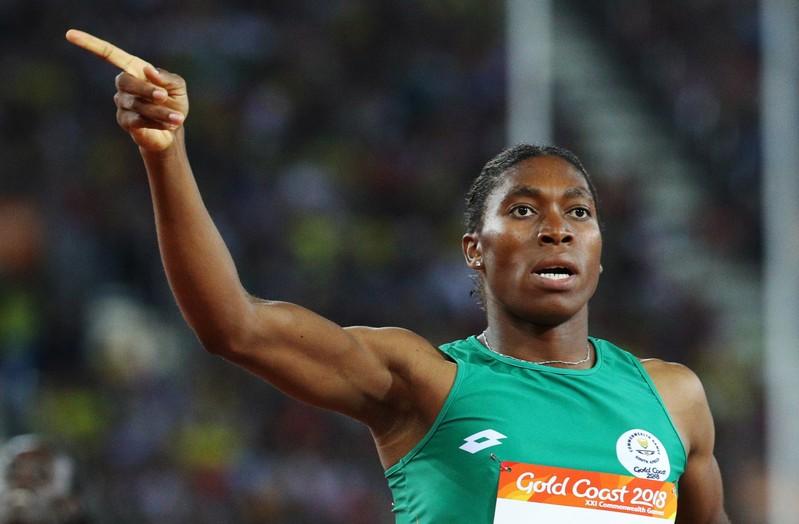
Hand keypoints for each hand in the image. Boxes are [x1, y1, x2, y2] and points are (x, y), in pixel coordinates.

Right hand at [65, 29, 188, 151]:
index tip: (69, 34)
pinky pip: (138, 120)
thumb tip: (148, 71)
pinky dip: (157, 122)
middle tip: (163, 96)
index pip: (110, 54)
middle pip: (125, 81)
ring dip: (159, 111)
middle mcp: (123, 85)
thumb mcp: (178, 87)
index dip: (90, 44)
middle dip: (146, 89)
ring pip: (137, 104)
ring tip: (177, 117)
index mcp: (134, 69)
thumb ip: (167, 78)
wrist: (173, 130)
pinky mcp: (124, 121)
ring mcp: (122, 103)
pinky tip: (169, 125)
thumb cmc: (174, 102)